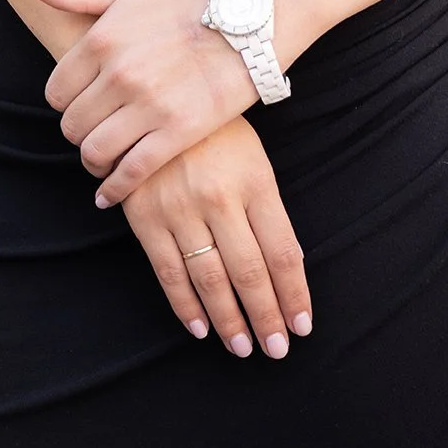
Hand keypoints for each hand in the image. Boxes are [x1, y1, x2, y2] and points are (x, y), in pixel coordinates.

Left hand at [35, 0, 255, 204]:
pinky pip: (130, 172)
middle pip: (72, 125)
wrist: (250, 21)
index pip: (56, 91)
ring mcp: (147, 105)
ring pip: (95, 151)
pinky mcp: (176, 132)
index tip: (80, 105)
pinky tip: (109, 194)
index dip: (65, 103)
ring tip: (102, 160)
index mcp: (102, 39)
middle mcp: (119, 74)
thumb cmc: (190, 1)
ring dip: (94, 161)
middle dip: (79, 132)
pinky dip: (115, 189)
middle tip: (94, 132)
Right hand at [121, 117, 312, 360]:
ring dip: (229, 321)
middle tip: (276, 348)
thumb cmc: (216, 131)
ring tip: (243, 347)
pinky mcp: (145, 216)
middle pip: (250, 272)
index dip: (294, 294)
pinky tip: (201, 328)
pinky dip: (186, 305)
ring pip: (211, 279)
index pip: (282, 251)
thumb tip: (289, 264)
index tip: (302, 325)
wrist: (156, 98)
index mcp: (255, 180)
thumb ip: (270, 210)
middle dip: (266, 317)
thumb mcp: (254, 158)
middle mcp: (219, 197)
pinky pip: (169, 272)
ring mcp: (180, 208)